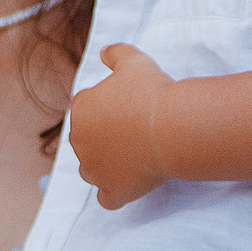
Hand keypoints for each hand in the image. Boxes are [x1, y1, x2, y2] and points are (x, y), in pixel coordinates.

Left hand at [67, 43, 171, 209]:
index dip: (107, 109)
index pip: (87, 109)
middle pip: (88, 140)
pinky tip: (129, 185)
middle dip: (105, 138)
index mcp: (81, 108)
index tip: (128, 108)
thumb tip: (104, 52)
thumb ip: (115, 53)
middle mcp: (79, 140)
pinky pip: (106, 198)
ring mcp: (94, 169)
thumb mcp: (134, 61)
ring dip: (106, 165)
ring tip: (132, 158)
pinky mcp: (112, 191)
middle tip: (135, 132)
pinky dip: (115, 193)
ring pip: (92, 170)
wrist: (172, 127)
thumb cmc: (153, 92)